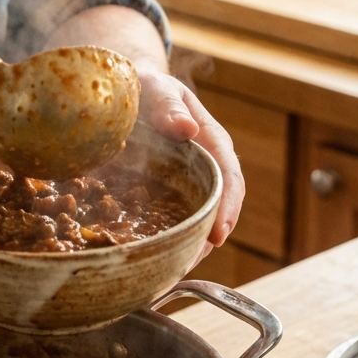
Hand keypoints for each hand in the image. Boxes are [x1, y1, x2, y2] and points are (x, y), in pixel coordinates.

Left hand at [137, 69, 244, 254]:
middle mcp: (205, 167)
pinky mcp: (166, 194)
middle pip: (218, 209)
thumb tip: (188, 128)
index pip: (229, 178)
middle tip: (186, 265)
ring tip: (167, 272)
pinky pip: (171, 219)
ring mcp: (187, 183)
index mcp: (211, 141)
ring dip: (187, 245)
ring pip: (196, 220)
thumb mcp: (156, 87)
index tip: (217, 234)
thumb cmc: (147, 85)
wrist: (128, 90)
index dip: (227, 208)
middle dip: (206, 239)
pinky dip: (166, 238)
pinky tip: (150, 258)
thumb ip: (169, 105)